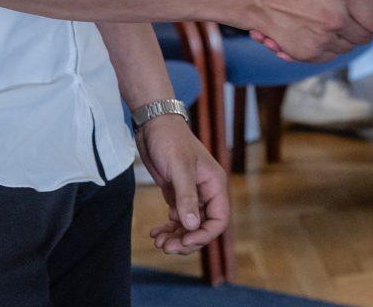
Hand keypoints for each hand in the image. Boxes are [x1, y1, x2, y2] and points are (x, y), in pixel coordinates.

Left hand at [138, 114, 228, 255]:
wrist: (154, 124)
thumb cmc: (170, 140)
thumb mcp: (179, 168)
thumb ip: (186, 197)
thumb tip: (193, 226)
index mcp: (214, 184)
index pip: (219, 220)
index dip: (204, 235)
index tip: (184, 241)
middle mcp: (206, 192)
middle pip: (203, 227)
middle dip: (186, 240)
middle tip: (165, 246)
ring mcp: (191, 194)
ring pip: (188, 226)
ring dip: (175, 237)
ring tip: (158, 241)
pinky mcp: (176, 193)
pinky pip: (176, 218)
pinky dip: (167, 227)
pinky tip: (155, 232)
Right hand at [247, 0, 372, 61]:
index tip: (370, 15)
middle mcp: (335, 16)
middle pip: (364, 37)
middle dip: (358, 29)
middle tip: (347, 16)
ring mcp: (321, 37)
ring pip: (346, 48)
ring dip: (339, 37)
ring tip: (323, 20)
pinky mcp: (306, 52)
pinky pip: (327, 56)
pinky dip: (322, 47)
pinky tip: (309, 30)